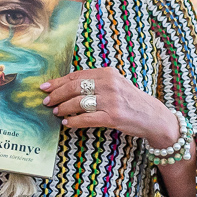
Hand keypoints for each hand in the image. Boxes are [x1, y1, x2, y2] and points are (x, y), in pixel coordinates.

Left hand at [41, 67, 180, 148]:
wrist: (152, 116)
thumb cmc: (130, 100)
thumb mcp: (115, 84)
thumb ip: (95, 82)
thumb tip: (66, 86)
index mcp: (107, 73)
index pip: (76, 76)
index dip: (58, 82)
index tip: (45, 87)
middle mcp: (109, 84)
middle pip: (74, 88)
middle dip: (57, 95)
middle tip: (46, 102)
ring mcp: (111, 100)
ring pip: (78, 103)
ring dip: (63, 109)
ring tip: (56, 112)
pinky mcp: (112, 116)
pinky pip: (86, 119)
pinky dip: (74, 121)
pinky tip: (67, 123)